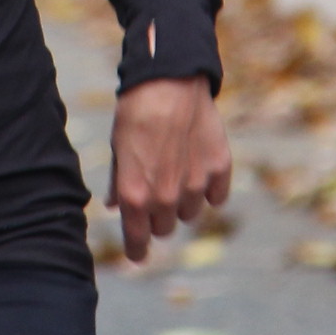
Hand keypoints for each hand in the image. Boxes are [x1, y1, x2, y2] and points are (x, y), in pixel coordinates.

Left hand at [107, 75, 227, 263]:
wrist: (168, 81)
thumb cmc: (135, 112)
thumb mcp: (118, 148)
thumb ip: (118, 181)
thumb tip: (115, 206)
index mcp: (135, 195)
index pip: (137, 241)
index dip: (137, 250)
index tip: (138, 254)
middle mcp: (166, 197)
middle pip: (165, 229)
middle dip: (159, 218)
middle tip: (156, 193)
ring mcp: (196, 185)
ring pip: (190, 214)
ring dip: (183, 201)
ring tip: (177, 172)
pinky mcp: (219, 169)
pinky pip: (217, 196)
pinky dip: (210, 188)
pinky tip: (200, 167)